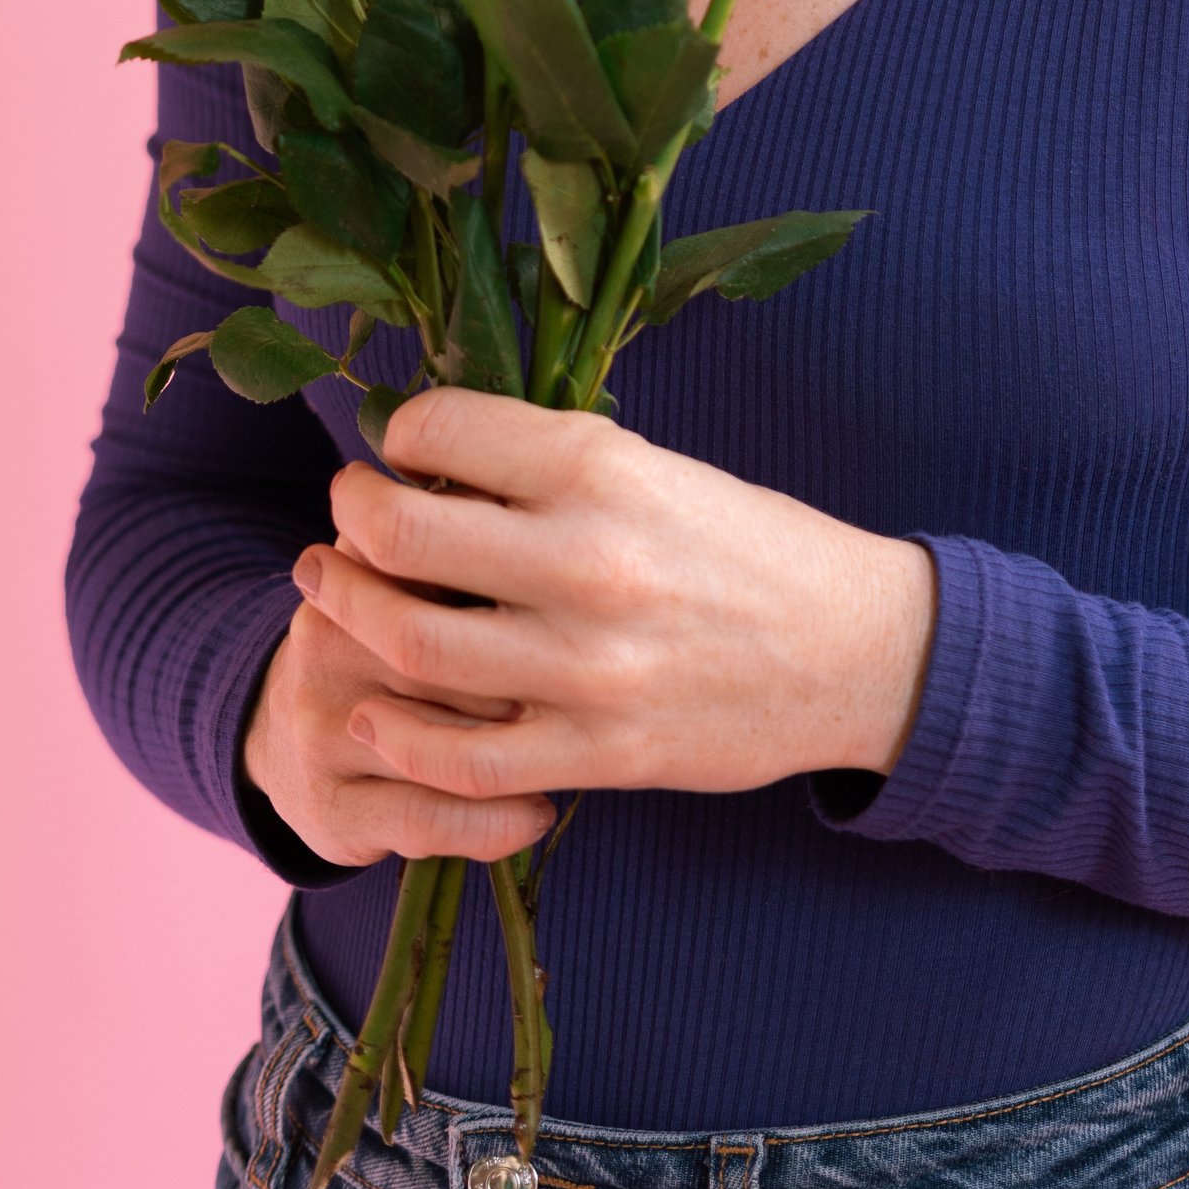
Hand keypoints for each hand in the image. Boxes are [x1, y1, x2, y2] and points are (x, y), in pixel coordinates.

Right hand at [243, 575, 556, 870]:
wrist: (281, 739)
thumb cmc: (384, 651)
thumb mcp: (406, 580)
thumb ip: (469, 546)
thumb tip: (566, 538)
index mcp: (357, 567)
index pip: (449, 562)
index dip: (521, 590)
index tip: (570, 611)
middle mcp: (330, 641)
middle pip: (458, 654)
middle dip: (527, 677)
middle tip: (580, 690)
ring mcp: (324, 728)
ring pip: (448, 742)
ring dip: (521, 755)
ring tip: (569, 753)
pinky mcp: (333, 806)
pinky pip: (429, 817)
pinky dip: (494, 824)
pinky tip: (534, 813)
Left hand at [291, 391, 938, 805]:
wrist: (853, 649)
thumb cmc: (749, 544)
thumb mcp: (656, 467)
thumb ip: (549, 465)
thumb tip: (433, 457)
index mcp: (600, 468)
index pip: (441, 431)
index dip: (398, 433)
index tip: (395, 445)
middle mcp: (583, 560)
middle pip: (403, 536)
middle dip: (351, 517)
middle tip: (345, 513)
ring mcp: (585, 666)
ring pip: (414, 646)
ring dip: (351, 615)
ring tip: (334, 590)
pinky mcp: (595, 751)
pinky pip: (463, 758)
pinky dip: (400, 737)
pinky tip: (374, 711)